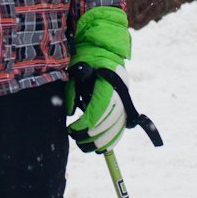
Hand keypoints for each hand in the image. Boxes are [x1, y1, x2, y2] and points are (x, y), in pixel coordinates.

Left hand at [65, 6, 130, 153]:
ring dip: (101, 142)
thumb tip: (71, 112)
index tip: (71, 129)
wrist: (105, 49)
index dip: (84, 125)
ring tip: (85, 145)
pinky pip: (121, 128)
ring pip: (116, 129)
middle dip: (90, 136)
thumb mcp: (77, 70)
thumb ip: (73, 91)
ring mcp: (124, 101)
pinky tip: (100, 148)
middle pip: (108, 124)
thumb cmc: (88, 59)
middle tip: (75, 138)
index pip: (97, 112)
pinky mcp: (125, 107)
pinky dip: (112, 140)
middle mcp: (120, 95)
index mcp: (108, 86)